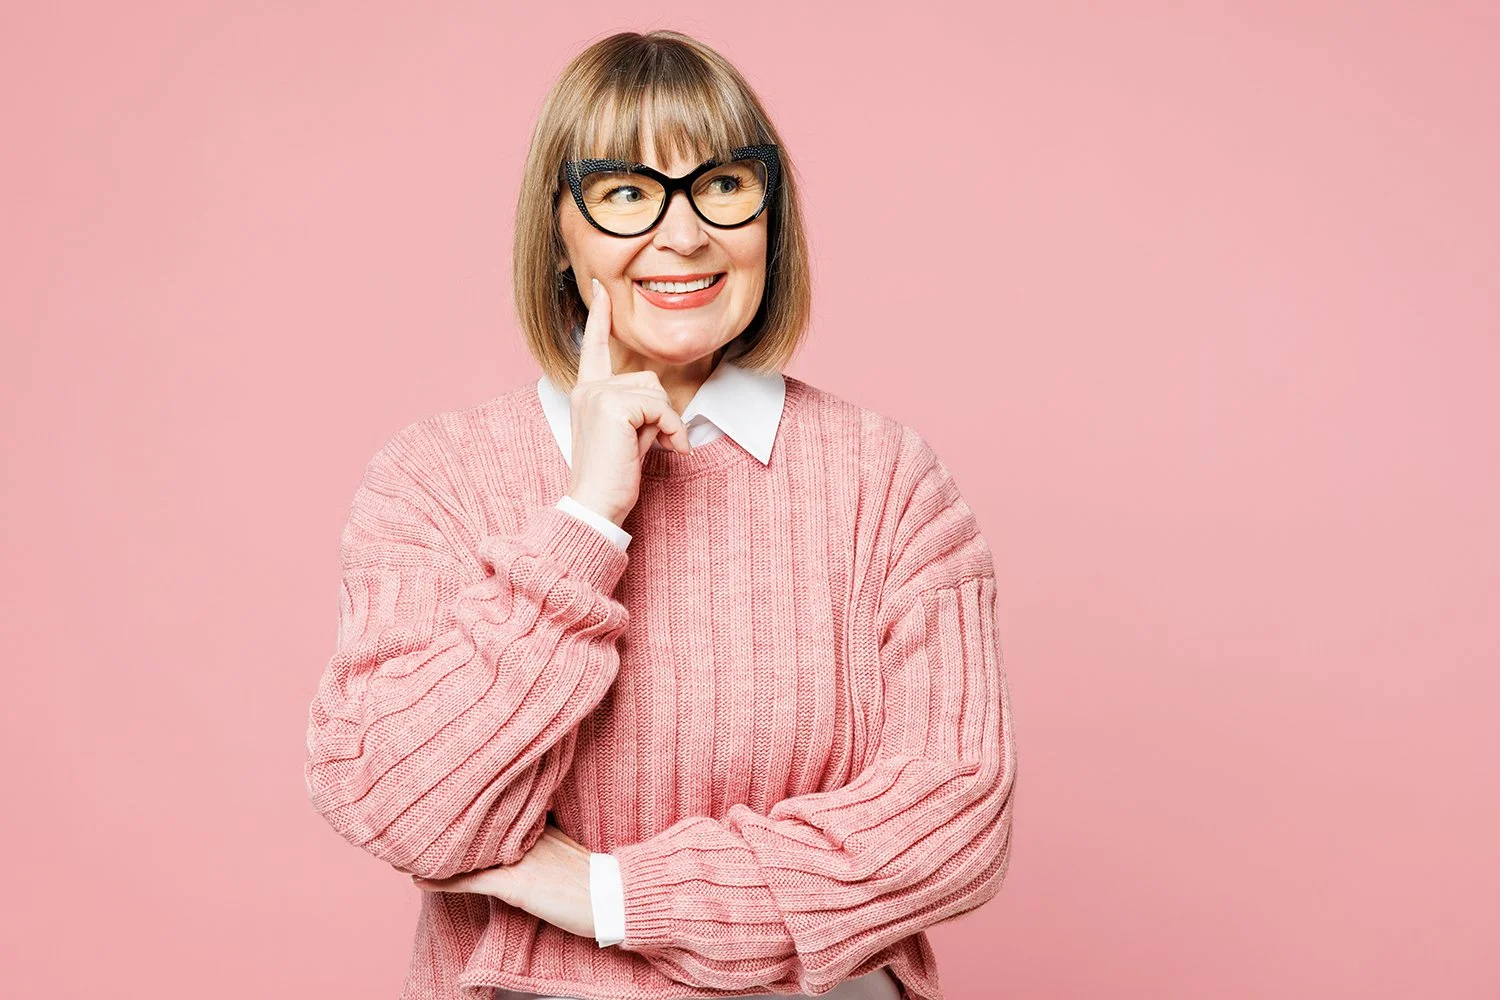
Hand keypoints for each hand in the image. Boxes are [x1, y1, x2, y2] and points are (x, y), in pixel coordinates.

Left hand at [410, 823, 595, 938]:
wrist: (613, 898)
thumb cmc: (596, 879)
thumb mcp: (568, 846)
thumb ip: (545, 835)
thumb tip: (527, 833)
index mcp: (539, 823)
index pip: (498, 809)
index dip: (470, 807)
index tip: (446, 797)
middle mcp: (525, 836)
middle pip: (478, 826)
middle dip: (448, 824)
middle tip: (418, 817)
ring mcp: (518, 860)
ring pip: (469, 852)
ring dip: (439, 853)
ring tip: (409, 849)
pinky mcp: (515, 886)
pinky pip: (469, 882)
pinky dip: (442, 883)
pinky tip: (420, 881)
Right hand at [566, 277, 691, 526]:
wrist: (595, 506)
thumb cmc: (613, 477)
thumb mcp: (626, 435)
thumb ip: (637, 409)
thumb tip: (661, 402)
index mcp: (586, 392)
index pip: (594, 347)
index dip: (599, 317)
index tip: (602, 289)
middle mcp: (588, 388)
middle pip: (648, 379)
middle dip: (660, 413)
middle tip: (648, 445)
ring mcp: (598, 395)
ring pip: (656, 392)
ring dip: (666, 423)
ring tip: (652, 450)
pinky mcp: (613, 406)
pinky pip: (661, 407)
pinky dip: (672, 430)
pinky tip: (667, 451)